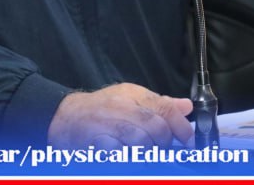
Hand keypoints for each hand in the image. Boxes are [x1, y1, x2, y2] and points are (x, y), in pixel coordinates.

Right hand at [47, 83, 192, 147]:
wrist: (64, 118)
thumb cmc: (100, 109)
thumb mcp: (130, 97)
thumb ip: (158, 103)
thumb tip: (186, 106)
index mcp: (134, 95)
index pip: (165, 108)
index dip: (181, 127)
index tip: (189, 141)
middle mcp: (122, 107)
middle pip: (155, 127)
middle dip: (164, 143)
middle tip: (164, 151)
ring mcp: (108, 124)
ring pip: (139, 141)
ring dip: (147, 153)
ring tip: (146, 156)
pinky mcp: (95, 141)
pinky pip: (117, 153)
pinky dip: (126, 157)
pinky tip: (127, 156)